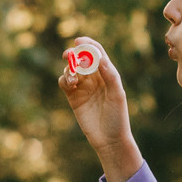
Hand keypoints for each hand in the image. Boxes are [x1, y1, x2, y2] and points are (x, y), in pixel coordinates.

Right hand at [59, 39, 142, 181]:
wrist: (109, 140)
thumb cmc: (118, 117)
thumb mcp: (117, 95)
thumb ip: (110, 75)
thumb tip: (101, 58)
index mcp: (107, 73)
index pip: (96, 53)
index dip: (87, 44)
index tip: (78, 41)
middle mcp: (94, 78)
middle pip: (81, 59)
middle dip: (73, 54)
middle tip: (68, 55)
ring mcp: (83, 87)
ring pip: (71, 70)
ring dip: (68, 69)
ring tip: (72, 80)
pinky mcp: (73, 97)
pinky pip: (65, 83)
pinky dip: (64, 80)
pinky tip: (69, 85)